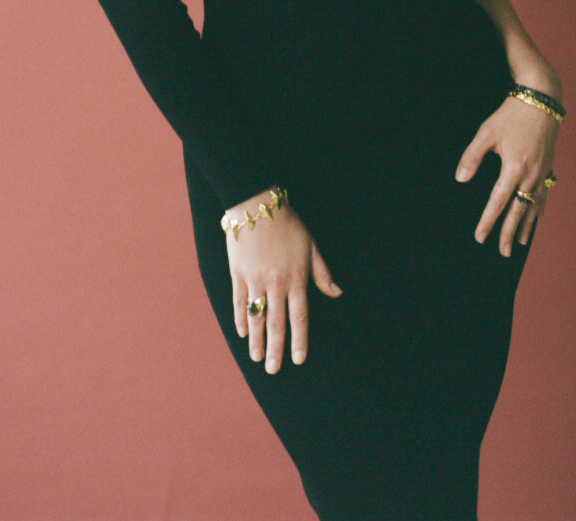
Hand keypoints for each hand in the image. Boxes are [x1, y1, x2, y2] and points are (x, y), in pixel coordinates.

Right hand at [225, 191, 341, 373]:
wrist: (257, 205)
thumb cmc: (288, 224)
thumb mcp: (311, 245)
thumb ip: (322, 273)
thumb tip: (337, 293)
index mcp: (296, 278)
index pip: (299, 317)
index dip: (299, 340)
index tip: (298, 359)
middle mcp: (275, 283)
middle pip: (277, 323)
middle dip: (276, 349)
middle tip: (273, 370)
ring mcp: (255, 280)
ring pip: (256, 317)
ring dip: (257, 340)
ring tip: (256, 358)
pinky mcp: (238, 274)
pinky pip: (239, 302)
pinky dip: (240, 319)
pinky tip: (242, 334)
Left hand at [455, 98, 557, 253]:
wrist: (542, 99)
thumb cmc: (511, 114)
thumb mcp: (487, 132)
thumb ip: (472, 156)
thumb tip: (460, 179)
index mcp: (514, 168)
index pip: (498, 203)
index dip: (488, 221)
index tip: (480, 237)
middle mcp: (531, 175)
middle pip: (518, 211)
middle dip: (509, 233)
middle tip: (503, 252)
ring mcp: (542, 172)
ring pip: (533, 206)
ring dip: (526, 226)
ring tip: (519, 242)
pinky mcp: (548, 166)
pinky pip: (544, 194)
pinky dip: (539, 208)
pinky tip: (537, 216)